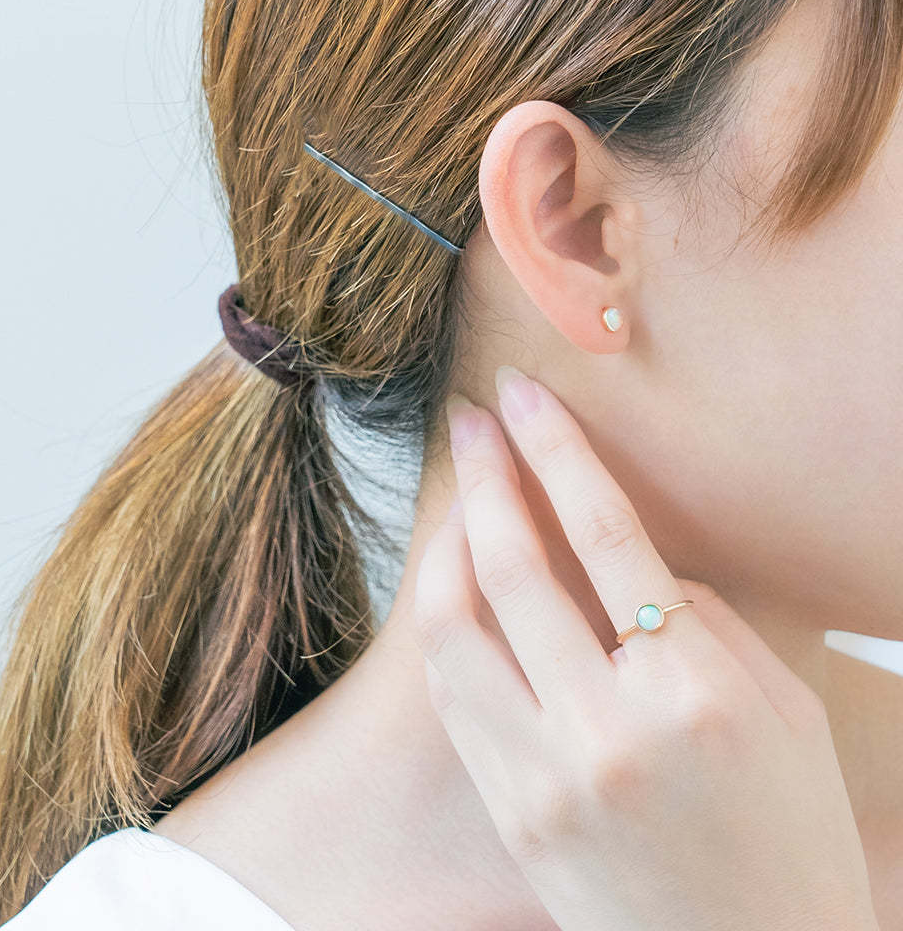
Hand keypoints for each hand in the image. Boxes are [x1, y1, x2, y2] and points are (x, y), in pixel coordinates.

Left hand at [413, 366, 878, 930]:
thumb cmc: (789, 836)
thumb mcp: (786, 714)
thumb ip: (708, 623)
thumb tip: (632, 565)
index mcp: (697, 693)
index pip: (607, 535)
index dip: (558, 449)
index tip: (522, 395)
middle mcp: (609, 730)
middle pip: (514, 567)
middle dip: (485, 473)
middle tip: (471, 419)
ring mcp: (545, 776)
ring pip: (453, 628)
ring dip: (443, 543)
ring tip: (457, 500)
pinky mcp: (509, 810)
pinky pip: (452, 692)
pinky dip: (445, 624)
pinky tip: (454, 586)